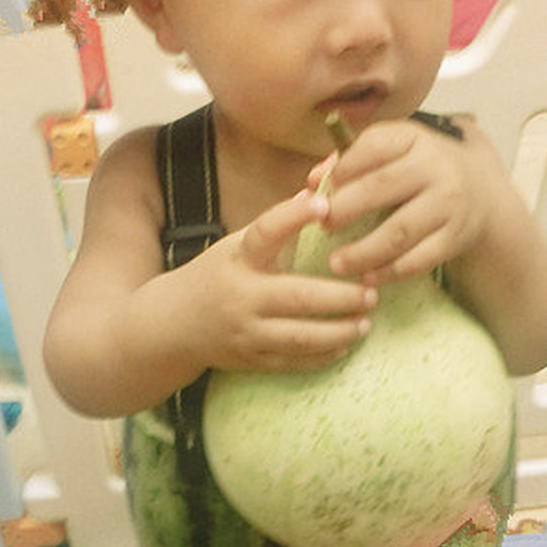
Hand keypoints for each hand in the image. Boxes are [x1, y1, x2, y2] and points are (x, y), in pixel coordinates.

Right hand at [192, 188, 376, 373]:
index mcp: (240, 258)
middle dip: (340, 297)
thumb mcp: (240, 244)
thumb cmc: (221, 274)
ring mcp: (246, 331)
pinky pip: (294, 362)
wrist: (175, 323)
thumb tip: (321, 184)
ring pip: (300, 337)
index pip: (265, 231)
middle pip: (298, 296)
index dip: (293, 216)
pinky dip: (323, 355)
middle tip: (371, 292)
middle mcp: (241, 294)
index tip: (323, 205)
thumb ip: (280, 222)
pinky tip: (345, 345)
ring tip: (365, 323)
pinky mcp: (251, 360)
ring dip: (339, 331)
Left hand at [309, 120, 485, 284]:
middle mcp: (434, 167)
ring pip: (399, 232)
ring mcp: (448, 203)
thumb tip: (311, 182)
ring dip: (363, 251)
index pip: (372, 147)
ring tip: (336, 263)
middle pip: (381, 189)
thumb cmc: (418, 170)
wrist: (479, 190)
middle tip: (322, 227)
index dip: (341, 171)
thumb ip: (349, 162)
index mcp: (412, 138)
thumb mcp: (392, 153)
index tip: (319, 194)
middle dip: (344, 210)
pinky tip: (368, 277)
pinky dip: (390, 271)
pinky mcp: (455, 236)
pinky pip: (419, 259)